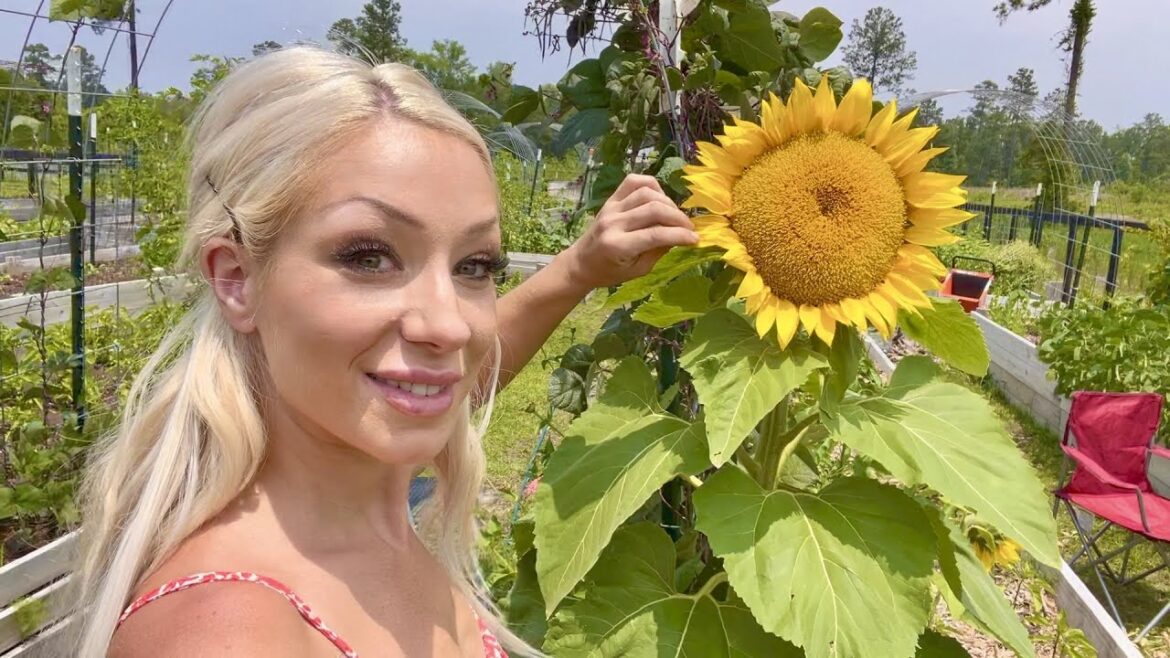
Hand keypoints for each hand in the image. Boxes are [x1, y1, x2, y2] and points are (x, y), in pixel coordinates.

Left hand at [560, 174, 697, 291]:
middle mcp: (613, 223)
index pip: (656, 234)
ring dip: (668, 202)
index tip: (696, 239)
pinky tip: (659, 199)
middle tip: (689, 228)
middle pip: (654, 209)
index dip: (680, 235)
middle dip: (678, 218)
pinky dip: (652, 186)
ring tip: (674, 216)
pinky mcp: (611, 199)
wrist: (581, 262)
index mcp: (618, 246)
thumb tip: (681, 235)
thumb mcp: (637, 271)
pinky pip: (633, 182)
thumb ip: (659, 251)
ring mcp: (611, 208)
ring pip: (646, 192)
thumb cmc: (610, 272)